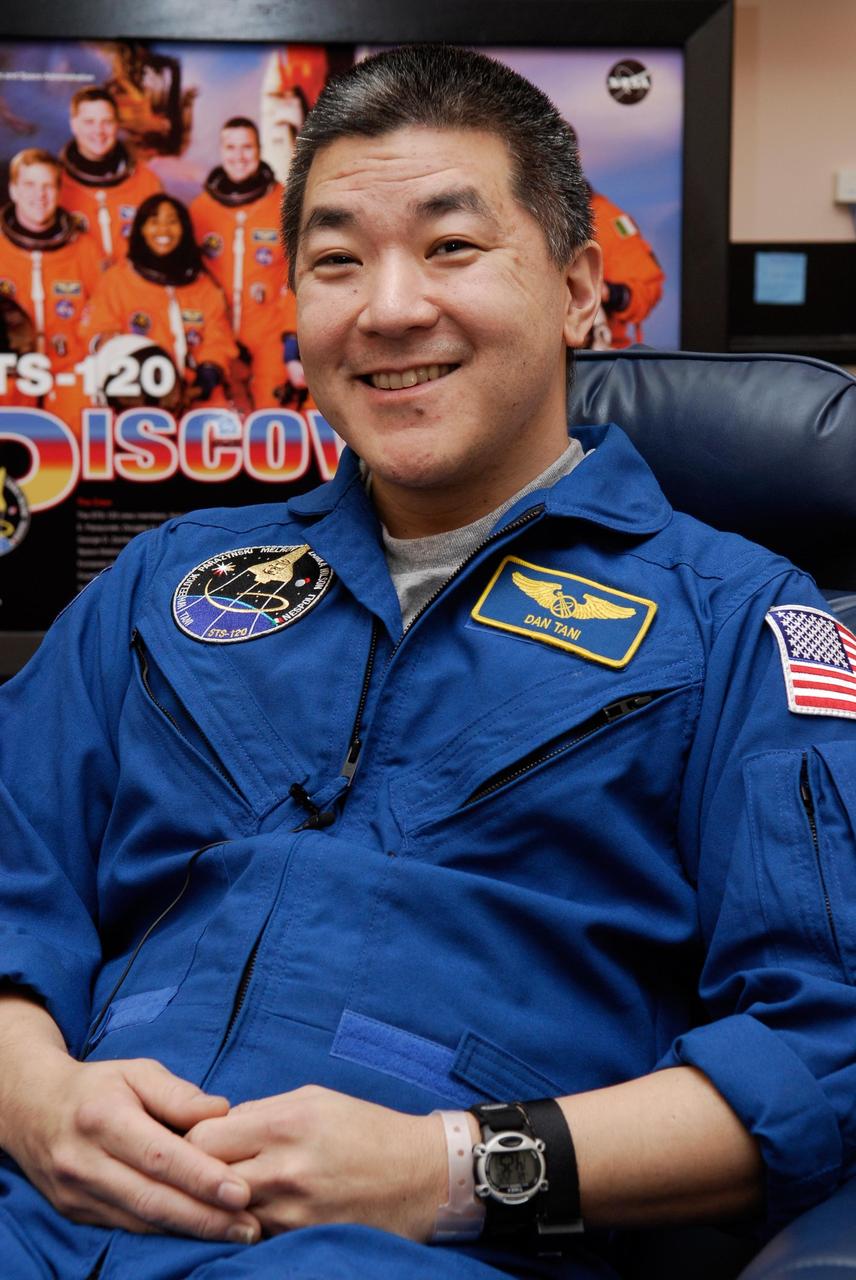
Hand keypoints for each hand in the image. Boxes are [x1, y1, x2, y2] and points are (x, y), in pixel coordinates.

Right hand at [7, 1050, 260, 1241]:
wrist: (33, 1111)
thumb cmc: (99, 1087)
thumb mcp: (137, 1071)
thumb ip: (178, 1094)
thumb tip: (222, 1111)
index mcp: (103, 1118)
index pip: (158, 1155)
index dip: (201, 1177)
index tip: (240, 1191)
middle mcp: (86, 1162)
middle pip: (152, 1199)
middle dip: (205, 1217)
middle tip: (250, 1226)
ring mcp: (78, 1194)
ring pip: (141, 1221)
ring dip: (191, 1231)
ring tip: (237, 1233)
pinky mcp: (77, 1214)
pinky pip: (128, 1227)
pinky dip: (166, 1233)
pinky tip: (200, 1232)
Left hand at [187, 1084, 446, 1240]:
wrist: (421, 1176)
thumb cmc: (367, 1129)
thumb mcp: (314, 1100)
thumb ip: (262, 1111)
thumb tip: (219, 1125)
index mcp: (286, 1121)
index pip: (203, 1136)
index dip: (190, 1140)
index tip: (195, 1143)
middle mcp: (284, 1165)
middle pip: (203, 1177)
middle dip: (195, 1175)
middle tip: (199, 1174)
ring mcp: (291, 1209)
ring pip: (223, 1212)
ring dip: (218, 1204)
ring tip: (225, 1195)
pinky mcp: (301, 1238)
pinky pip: (251, 1234)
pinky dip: (245, 1223)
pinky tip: (254, 1213)